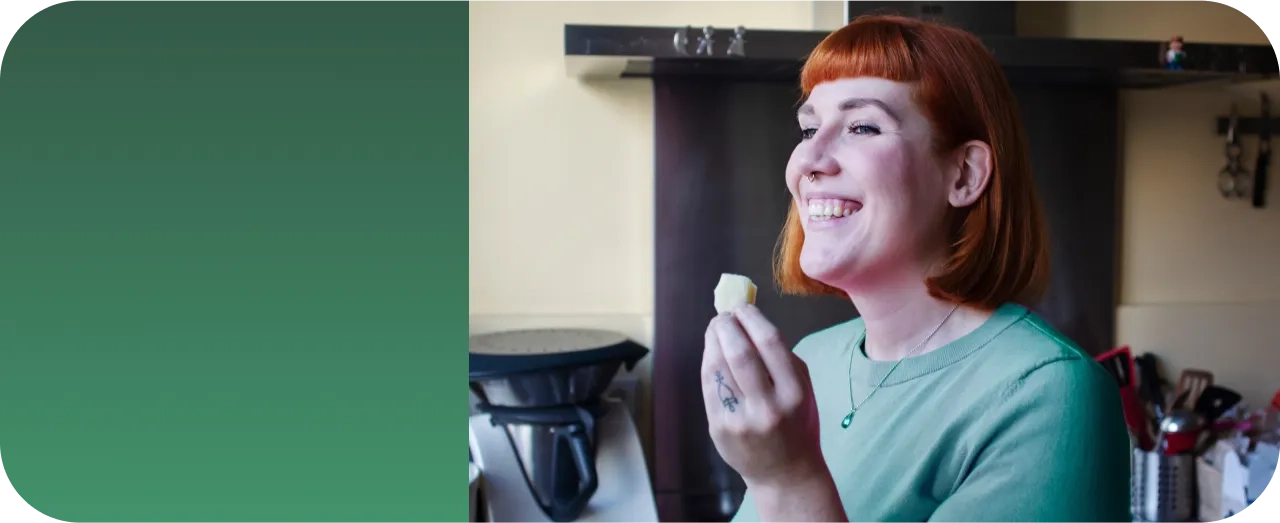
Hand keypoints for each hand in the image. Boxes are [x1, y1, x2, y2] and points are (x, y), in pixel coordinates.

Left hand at [699, 305, 825, 489]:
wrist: (785, 474)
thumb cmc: (797, 424)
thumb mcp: (804, 390)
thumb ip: (782, 358)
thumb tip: (750, 322)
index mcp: (795, 393)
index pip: (770, 343)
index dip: (752, 318)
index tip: (742, 307)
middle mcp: (768, 406)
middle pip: (739, 353)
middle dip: (727, 326)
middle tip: (723, 315)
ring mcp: (740, 419)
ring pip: (718, 367)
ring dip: (713, 340)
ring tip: (716, 329)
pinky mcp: (720, 428)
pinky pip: (709, 386)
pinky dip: (708, 362)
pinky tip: (711, 352)